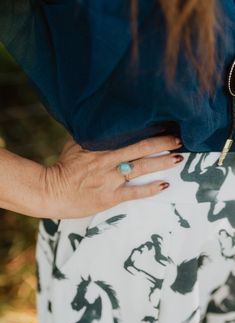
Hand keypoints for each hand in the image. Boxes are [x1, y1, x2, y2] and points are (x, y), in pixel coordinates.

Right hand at [42, 135, 182, 217]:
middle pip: (140, 148)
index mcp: (99, 147)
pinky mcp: (110, 198)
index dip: (148, 130)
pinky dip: (150, 189)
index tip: (164, 125)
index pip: (129, 135)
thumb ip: (91, 134)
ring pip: (141, 168)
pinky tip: (164, 185)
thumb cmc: (63, 167)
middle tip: (179, 139)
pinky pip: (134, 192)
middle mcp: (107, 161)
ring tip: (178, 158)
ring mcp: (110, 180)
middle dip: (162, 143)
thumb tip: (101, 123)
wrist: (50, 192)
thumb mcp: (74, 144)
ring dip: (162, 162)